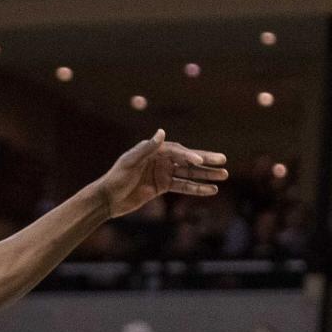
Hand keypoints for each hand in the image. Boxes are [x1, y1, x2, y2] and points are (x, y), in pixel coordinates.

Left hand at [101, 130, 227, 217]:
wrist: (108, 198)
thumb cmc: (116, 177)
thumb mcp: (130, 162)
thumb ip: (146, 148)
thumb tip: (161, 133)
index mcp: (155, 151)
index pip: (177, 152)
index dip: (189, 155)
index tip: (199, 161)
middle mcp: (162, 160)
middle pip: (188, 160)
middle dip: (206, 161)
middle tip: (223, 161)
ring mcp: (163, 173)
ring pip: (189, 174)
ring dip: (206, 175)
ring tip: (223, 176)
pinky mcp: (162, 187)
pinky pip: (183, 187)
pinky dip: (196, 189)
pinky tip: (211, 190)